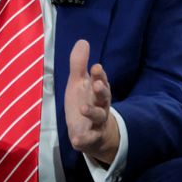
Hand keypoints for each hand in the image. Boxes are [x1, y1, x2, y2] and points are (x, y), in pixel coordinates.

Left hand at [64, 39, 119, 164]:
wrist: (92, 132)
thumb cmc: (85, 101)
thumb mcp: (79, 83)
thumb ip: (79, 64)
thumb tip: (83, 41)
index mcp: (97, 90)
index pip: (100, 80)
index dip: (99, 75)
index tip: (95, 67)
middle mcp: (100, 105)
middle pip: (104, 97)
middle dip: (102, 90)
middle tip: (97, 84)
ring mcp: (97, 122)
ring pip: (99, 117)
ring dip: (92, 113)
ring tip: (84, 109)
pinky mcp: (91, 137)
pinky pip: (89, 139)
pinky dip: (83, 140)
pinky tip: (76, 140)